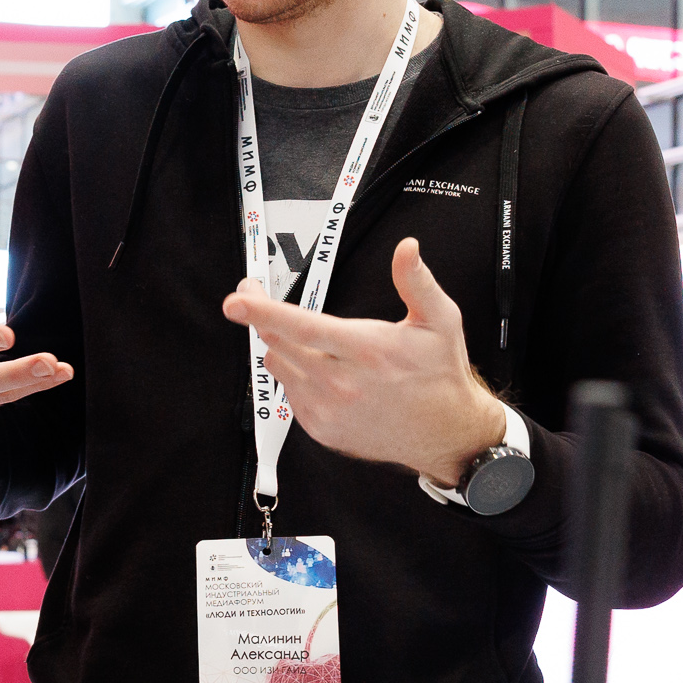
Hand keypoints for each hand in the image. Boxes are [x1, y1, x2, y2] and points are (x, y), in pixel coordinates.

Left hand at [221, 236, 507, 486]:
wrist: (445, 433)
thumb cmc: (440, 375)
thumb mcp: (440, 320)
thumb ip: (417, 281)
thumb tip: (406, 249)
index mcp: (366, 350)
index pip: (302, 326)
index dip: (264, 311)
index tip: (236, 301)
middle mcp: (342, 382)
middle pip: (278, 343)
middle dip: (259, 314)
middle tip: (254, 295)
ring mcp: (328, 409)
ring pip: (277, 364)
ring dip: (279, 343)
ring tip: (302, 336)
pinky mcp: (320, 427)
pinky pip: (287, 390)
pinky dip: (292, 373)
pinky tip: (319, 368)